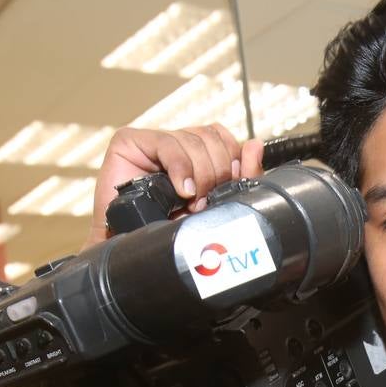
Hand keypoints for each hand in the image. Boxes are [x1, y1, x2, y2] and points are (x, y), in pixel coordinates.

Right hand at [82, 125, 264, 249]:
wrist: (133, 249)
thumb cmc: (170, 231)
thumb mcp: (215, 206)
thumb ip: (241, 177)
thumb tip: (255, 144)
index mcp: (196, 155)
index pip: (224, 138)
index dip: (232, 161)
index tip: (227, 189)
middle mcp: (176, 145)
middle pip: (212, 137)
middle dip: (216, 172)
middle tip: (205, 202)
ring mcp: (153, 141)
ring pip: (193, 139)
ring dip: (198, 175)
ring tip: (189, 201)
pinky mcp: (130, 142)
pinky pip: (167, 144)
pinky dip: (180, 168)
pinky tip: (181, 190)